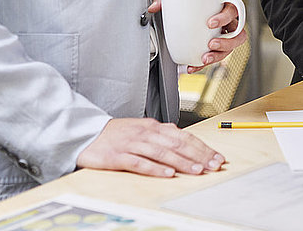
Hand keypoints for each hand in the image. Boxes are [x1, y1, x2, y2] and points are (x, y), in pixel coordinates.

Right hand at [77, 117, 224, 177]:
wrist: (86, 133)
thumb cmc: (117, 134)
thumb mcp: (143, 131)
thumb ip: (163, 137)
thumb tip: (186, 144)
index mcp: (154, 127)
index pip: (184, 137)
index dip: (202, 147)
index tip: (216, 157)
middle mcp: (146, 134)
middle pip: (177, 144)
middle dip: (198, 155)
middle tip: (213, 165)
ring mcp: (132, 144)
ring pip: (161, 152)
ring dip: (181, 162)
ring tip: (196, 170)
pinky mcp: (118, 156)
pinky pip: (139, 162)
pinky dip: (155, 168)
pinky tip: (167, 174)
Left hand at [147, 0, 247, 72]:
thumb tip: (154, 7)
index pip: (233, 8)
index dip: (225, 18)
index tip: (210, 23)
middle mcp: (228, 16)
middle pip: (238, 31)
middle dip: (226, 42)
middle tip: (210, 44)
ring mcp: (223, 29)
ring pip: (231, 46)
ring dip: (219, 54)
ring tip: (204, 58)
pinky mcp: (215, 39)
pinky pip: (216, 54)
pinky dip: (204, 62)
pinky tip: (193, 65)